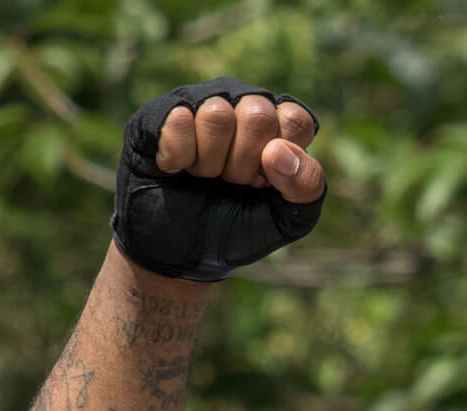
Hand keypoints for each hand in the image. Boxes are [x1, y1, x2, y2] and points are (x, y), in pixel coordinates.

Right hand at [113, 78, 326, 281]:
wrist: (180, 252)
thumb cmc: (238, 227)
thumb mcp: (287, 219)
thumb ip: (306, 186)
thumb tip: (279, 150)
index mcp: (280, 125)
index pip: (296, 119)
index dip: (282, 161)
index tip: (266, 183)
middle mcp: (242, 104)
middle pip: (258, 115)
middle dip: (244, 164)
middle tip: (231, 182)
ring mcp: (200, 103)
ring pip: (217, 114)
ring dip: (210, 162)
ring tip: (203, 175)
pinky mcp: (159, 112)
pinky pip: (178, 119)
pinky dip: (178, 157)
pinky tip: (173, 167)